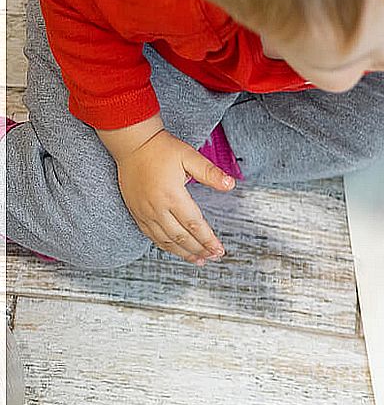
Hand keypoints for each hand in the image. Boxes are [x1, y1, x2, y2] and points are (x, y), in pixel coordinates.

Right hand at [114, 130, 233, 264]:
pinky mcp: (136, 211)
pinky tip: (175, 250)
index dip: (208, 240)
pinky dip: (164, 246)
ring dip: (183, 252)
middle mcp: (157, 207)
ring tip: (198, 260)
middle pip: (181, 237)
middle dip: (199, 249)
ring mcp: (144, 211)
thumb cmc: (162, 149)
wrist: (131, 144)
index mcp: (172, 195)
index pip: (194, 224)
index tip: (220, 250)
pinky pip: (150, 235)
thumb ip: (210, 173)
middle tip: (213, 257)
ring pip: (165, 240)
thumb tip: (231, 184)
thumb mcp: (189, 156)